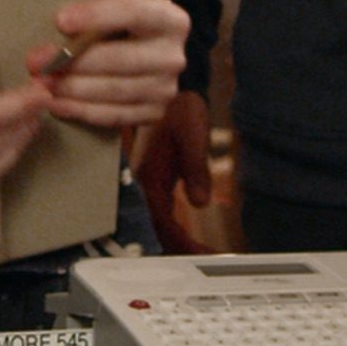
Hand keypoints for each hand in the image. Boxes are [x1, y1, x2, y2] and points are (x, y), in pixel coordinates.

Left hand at [29, 0, 188, 129]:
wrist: (144, 50)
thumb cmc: (121, 23)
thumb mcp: (116, 7)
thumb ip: (97, 12)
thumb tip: (60, 24)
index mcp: (171, 20)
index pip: (133, 13)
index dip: (96, 16)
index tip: (59, 21)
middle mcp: (175, 56)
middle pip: (120, 59)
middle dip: (73, 61)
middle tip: (35, 61)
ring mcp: (166, 89)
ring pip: (113, 90)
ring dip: (71, 89)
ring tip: (40, 84)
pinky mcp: (154, 113)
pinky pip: (114, 115)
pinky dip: (81, 111)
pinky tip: (56, 105)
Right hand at [130, 89, 218, 254]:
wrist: (167, 85)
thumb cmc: (180, 106)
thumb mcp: (193, 135)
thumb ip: (196, 169)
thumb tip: (200, 203)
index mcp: (149, 176)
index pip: (162, 221)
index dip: (180, 242)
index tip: (201, 255)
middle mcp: (143, 182)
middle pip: (155, 226)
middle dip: (176, 247)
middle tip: (203, 260)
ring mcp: (145, 179)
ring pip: (155, 219)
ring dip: (174, 237)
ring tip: (196, 253)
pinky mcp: (152, 174)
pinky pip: (158, 207)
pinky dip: (172, 223)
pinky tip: (183, 229)